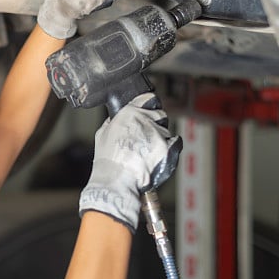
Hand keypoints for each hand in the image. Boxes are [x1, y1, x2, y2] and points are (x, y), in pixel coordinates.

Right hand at [79, 93, 181, 230]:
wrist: (117, 179)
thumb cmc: (107, 160)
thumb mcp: (103, 134)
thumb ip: (113, 122)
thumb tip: (116, 119)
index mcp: (130, 112)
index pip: (147, 99)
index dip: (148, 105)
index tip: (148, 109)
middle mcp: (146, 119)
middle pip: (159, 114)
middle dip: (155, 122)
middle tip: (147, 135)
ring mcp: (159, 133)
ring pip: (166, 130)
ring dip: (160, 138)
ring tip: (148, 151)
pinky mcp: (168, 147)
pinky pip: (175, 142)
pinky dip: (171, 147)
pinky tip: (160, 154)